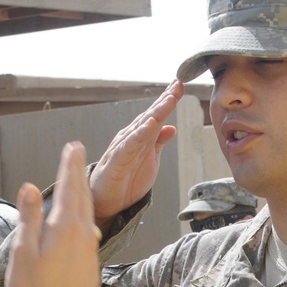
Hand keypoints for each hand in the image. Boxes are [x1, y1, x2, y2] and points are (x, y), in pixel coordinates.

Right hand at [6, 142, 100, 286]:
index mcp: (66, 228)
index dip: (71, 165)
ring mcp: (91, 253)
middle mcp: (84, 236)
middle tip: (79, 154)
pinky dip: (85, 220)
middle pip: (83, 198)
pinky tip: (83, 225)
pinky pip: (90, 235)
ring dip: (84, 196)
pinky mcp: (91, 269)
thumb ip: (29, 218)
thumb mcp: (23, 252)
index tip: (73, 147)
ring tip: (81, 183)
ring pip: (89, 216)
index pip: (70, 187)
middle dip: (80, 174)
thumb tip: (30, 188)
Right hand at [89, 80, 181, 233]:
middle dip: (164, 100)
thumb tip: (172, 127)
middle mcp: (131, 137)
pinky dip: (140, 134)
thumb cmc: (126, 179)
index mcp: (140, 137)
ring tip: (169, 99)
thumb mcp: (149, 160)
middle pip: (150, 115)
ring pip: (142, 126)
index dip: (168, 100)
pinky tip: (150, 125)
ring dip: (156, 112)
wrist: (106, 201)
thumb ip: (158, 143)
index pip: (156, 115)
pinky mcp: (117, 160)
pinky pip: (130, 145)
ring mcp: (124, 147)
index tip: (180, 84)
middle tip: (178, 84)